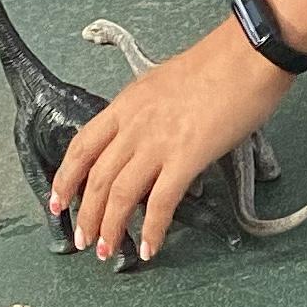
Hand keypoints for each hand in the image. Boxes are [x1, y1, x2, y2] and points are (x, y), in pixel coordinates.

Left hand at [48, 18, 293, 264]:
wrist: (248, 54)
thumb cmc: (218, 64)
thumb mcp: (165, 83)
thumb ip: (150, 112)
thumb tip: (149, 139)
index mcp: (126, 104)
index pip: (82, 146)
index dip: (66, 178)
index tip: (58, 201)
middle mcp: (134, 125)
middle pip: (98, 178)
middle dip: (86, 215)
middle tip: (81, 240)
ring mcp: (158, 142)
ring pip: (121, 194)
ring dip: (110, 227)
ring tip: (107, 251)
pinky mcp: (187, 157)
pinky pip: (161, 202)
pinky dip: (152, 229)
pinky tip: (149, 248)